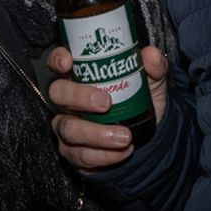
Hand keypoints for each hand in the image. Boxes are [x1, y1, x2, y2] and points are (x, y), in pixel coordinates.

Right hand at [49, 45, 168, 170]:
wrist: (146, 136)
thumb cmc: (138, 101)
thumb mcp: (151, 82)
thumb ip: (153, 66)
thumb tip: (151, 55)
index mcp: (80, 77)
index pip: (58, 62)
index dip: (57, 60)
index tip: (68, 63)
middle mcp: (68, 101)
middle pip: (58, 94)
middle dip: (79, 97)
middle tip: (106, 102)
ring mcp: (67, 127)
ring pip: (69, 129)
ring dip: (97, 134)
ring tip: (125, 136)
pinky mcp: (74, 153)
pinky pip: (82, 155)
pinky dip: (105, 155)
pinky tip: (123, 151)